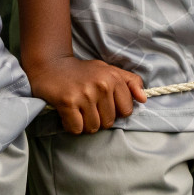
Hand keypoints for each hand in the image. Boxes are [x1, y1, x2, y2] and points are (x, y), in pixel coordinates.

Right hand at [25, 54, 144, 134]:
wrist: (49, 65)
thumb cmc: (81, 71)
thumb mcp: (107, 70)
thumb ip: (129, 82)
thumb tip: (144, 99)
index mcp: (113, 77)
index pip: (126, 111)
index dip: (114, 110)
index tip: (102, 103)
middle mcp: (101, 85)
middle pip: (109, 122)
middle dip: (98, 118)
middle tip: (86, 105)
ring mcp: (84, 94)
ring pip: (93, 128)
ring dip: (84, 123)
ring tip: (77, 109)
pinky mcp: (68, 102)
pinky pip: (77, 129)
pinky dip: (71, 125)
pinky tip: (68, 113)